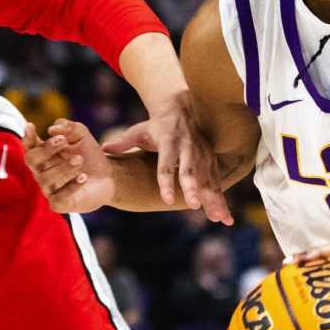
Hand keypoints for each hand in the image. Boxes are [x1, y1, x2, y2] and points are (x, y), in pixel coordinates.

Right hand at [26, 120, 117, 214]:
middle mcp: (42, 171)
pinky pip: (57, 198)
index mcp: (44, 154)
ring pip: (45, 178)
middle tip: (64, 141)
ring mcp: (49, 188)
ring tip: (80, 160)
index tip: (31, 126)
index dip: (27, 136)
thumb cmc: (90, 155)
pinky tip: (83, 177)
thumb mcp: (82, 135)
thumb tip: (52, 128)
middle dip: (46, 149)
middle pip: (31, 159)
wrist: (109, 177)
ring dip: (63, 167)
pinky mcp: (58, 204)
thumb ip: (69, 127)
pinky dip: (71, 187)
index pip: (29, 145)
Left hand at [106, 97, 231, 224]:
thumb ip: (123, 142)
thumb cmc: (156, 126)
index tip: (167, 199)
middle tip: (194, 205)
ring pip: (208, 180)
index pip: (166, 164)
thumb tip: (103, 150)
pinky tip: (226, 219)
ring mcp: (202, 155)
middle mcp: (188, 149)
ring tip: (218, 218)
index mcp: (169, 142)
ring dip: (213, 199)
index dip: (167, 181)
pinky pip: (218, 183)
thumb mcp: (138, 131)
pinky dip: (222, 201)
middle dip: (193, 189)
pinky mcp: (212, 161)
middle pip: (191, 172)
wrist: (182, 110)